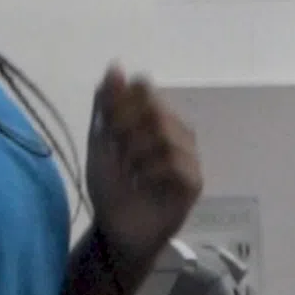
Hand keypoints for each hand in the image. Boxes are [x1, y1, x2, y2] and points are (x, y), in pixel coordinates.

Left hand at [87, 66, 203, 271]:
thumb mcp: (100, 141)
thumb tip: (115, 65)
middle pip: (154, 109)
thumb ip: (106, 104)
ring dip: (136, 155)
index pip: (143, 89)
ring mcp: (188, 156)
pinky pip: (175, 163)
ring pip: (164, 134)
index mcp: (154, 118)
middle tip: (118, 156)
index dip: (121, 105)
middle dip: (126, 132)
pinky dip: (151, 172)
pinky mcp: (194, 182)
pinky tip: (143, 185)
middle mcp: (175, 132)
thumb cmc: (110, 187)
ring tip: (130, 174)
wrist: (115, 229)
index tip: (108, 129)